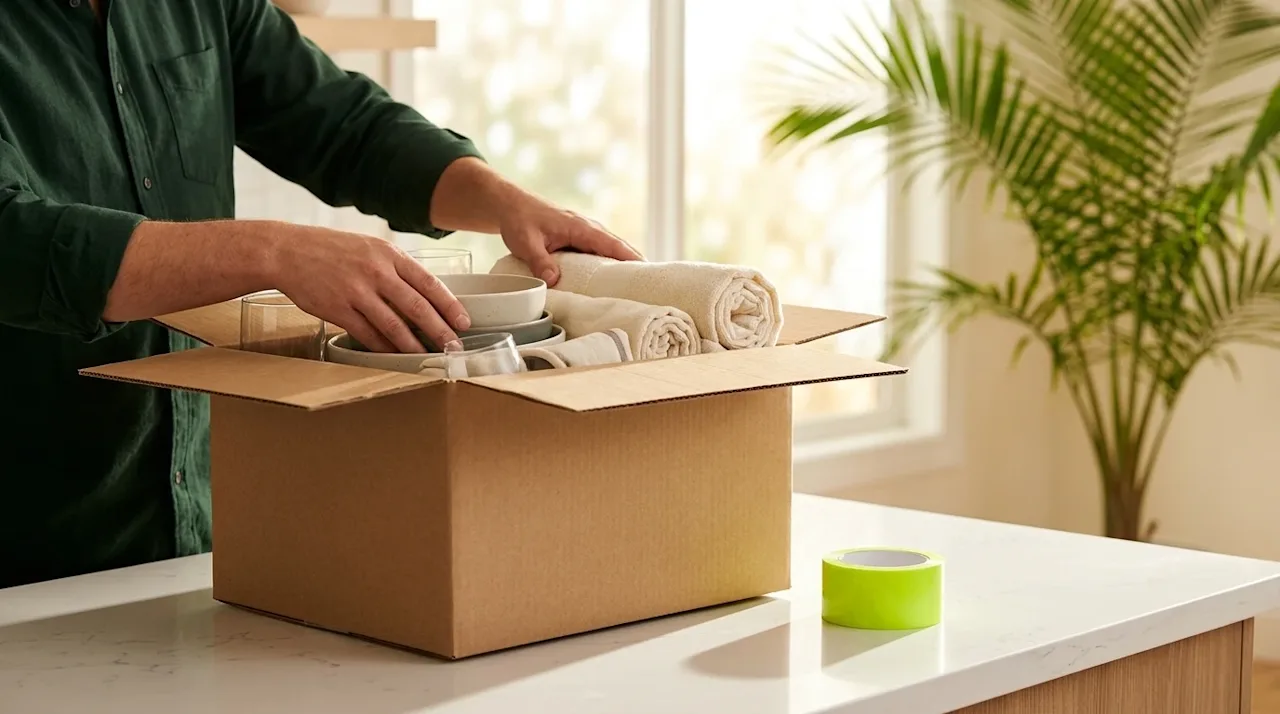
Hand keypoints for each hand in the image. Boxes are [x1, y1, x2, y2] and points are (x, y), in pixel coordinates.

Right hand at [267, 223, 468, 352]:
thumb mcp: (370, 247)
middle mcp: (376, 272)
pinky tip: (396, 356)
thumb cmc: (332, 249)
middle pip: (417, 307)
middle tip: (454, 347)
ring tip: (429, 357)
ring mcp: (356, 292)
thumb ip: (395, 267)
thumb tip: (424, 293)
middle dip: (440, 331)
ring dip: (414, 346)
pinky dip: (385, 348)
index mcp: (388, 254)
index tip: (464, 322)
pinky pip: (368, 335)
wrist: (287, 251)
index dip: (450, 306)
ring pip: (394, 326)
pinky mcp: (338, 310)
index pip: (429, 283)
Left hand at [496, 193, 643, 286]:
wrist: (511, 205)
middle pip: (619, 247)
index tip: (646, 271)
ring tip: (639, 286)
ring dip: (624, 263)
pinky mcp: (579, 239)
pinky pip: (600, 251)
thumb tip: (554, 281)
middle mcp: (588, 228)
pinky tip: (614, 278)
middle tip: (651, 285)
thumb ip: (540, 261)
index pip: (612, 244)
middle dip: (635, 263)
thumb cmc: (520, 220)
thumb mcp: (526, 242)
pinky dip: (611, 262)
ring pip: (611, 249)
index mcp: (580, 227)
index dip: (630, 257)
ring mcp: (585, 233)